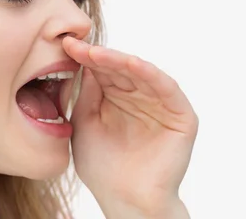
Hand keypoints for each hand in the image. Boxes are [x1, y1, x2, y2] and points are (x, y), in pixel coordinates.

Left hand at [63, 37, 197, 217]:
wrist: (125, 200)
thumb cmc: (103, 167)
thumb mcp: (85, 122)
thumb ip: (87, 92)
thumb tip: (85, 58)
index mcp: (119, 98)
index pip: (104, 70)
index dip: (86, 57)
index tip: (64, 45)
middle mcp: (142, 97)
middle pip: (121, 68)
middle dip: (99, 56)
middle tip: (78, 46)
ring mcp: (162, 105)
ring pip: (142, 73)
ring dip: (120, 60)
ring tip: (97, 53)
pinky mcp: (181, 116)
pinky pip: (167, 88)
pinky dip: (151, 74)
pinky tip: (132, 64)